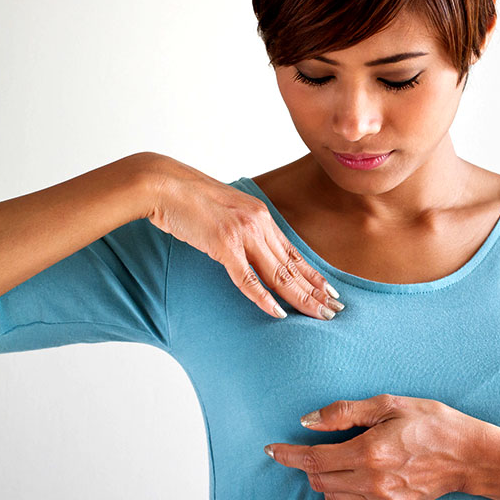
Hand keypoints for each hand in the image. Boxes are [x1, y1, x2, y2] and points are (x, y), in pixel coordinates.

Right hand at [136, 152, 342, 319]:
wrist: (163, 184)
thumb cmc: (189, 200)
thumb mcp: (226, 212)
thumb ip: (243, 230)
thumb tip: (252, 251)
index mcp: (261, 216)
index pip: (294, 252)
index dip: (314, 275)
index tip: (332, 292)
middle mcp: (258, 224)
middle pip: (293, 266)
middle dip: (316, 291)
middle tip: (335, 311)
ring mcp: (242, 234)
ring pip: (279, 273)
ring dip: (300, 298)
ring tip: (319, 315)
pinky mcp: (223, 244)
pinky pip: (247, 277)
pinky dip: (263, 297)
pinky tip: (278, 313)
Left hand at [264, 394, 482, 499]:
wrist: (465, 455)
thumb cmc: (430, 423)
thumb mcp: (389, 404)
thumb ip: (344, 412)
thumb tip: (308, 421)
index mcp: (370, 451)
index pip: (313, 458)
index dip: (288, 453)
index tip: (272, 449)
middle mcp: (372, 482)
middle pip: (318, 478)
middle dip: (309, 462)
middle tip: (321, 445)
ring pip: (330, 495)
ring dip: (324, 478)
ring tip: (341, 460)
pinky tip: (344, 485)